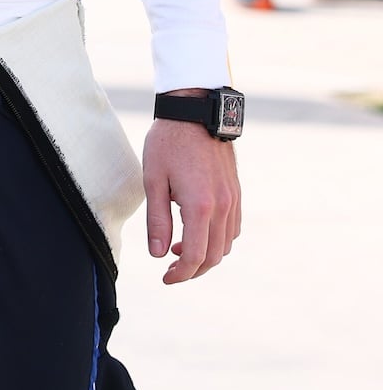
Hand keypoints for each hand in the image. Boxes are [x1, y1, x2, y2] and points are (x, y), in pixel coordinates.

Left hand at [142, 112, 241, 283]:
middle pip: (214, 256)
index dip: (180, 274)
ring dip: (206, 255)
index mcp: (200, 206)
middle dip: (193, 270)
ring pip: (226, 245)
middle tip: (170, 270)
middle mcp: (223, 207)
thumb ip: (157, 220)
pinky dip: (217, 239)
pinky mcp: (236, 193)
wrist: (195, 112)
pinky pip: (232, 228)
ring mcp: (233, 200)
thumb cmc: (168, 143)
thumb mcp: (153, 180)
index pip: (196, 256)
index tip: (165, 278)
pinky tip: (197, 232)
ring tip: (178, 250)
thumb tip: (157, 254)